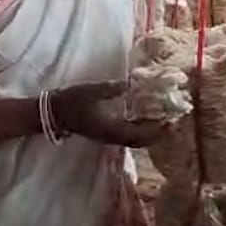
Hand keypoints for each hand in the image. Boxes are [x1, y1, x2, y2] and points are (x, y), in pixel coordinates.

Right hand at [51, 81, 170, 147]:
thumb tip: (130, 83)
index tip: (169, 122)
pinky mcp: (105, 134)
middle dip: (157, 135)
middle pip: (140, 142)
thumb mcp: (91, 91)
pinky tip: (144, 120)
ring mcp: (108, 137)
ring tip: (162, 122)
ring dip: (149, 134)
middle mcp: (111, 137)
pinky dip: (140, 131)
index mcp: (109, 129)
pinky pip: (128, 136)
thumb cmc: (71, 101)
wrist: (54, 113)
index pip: (139, 135)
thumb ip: (111, 89)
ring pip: (134, 141)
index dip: (155, 131)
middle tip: (172, 123)